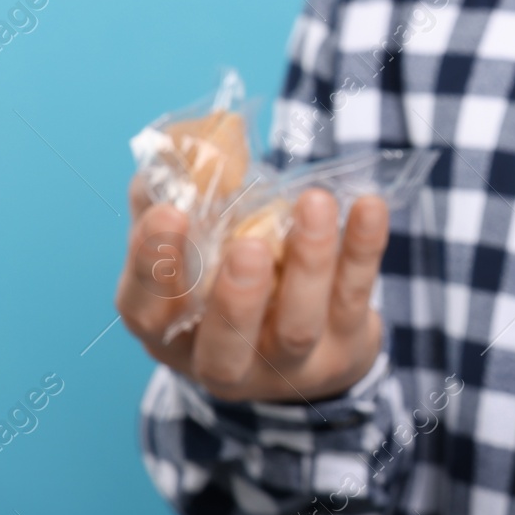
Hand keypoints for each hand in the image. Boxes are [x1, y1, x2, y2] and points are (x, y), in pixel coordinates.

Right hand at [116, 178, 389, 401]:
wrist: (309, 347)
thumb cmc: (231, 279)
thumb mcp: (194, 248)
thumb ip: (177, 199)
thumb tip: (178, 148)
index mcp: (170, 334)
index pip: (147, 312)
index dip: (153, 265)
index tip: (169, 212)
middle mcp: (223, 362)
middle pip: (225, 345)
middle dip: (237, 296)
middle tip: (249, 245)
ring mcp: (289, 366)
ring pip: (298, 324)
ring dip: (308, 261)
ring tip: (314, 202)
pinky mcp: (345, 347)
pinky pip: (354, 297)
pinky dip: (362, 249)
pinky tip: (368, 206)